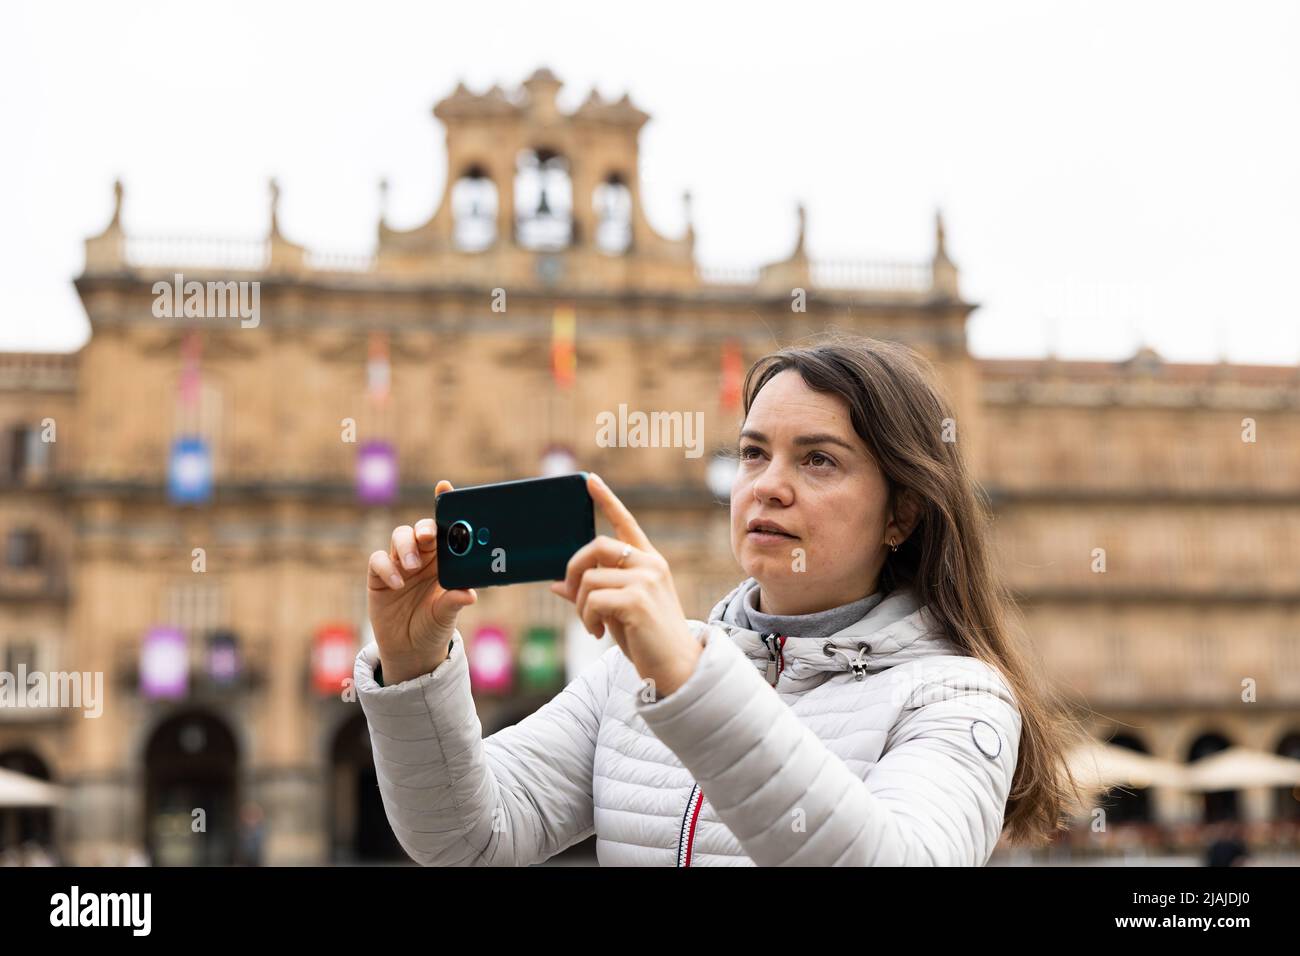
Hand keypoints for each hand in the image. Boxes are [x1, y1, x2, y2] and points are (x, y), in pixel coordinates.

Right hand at [367, 479, 477, 683]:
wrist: (410, 649)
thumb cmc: (434, 625)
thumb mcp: (447, 615)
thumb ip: (454, 601)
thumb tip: (469, 594)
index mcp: (444, 559)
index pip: (445, 527)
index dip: (444, 504)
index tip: (445, 487)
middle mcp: (422, 556)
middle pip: (421, 528)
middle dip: (425, 528)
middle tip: (429, 538)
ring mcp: (399, 563)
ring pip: (399, 537)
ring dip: (406, 546)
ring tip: (412, 566)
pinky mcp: (379, 576)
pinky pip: (378, 560)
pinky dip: (387, 567)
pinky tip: (396, 582)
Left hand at [549, 473, 702, 696]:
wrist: (676, 668)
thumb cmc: (648, 641)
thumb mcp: (617, 612)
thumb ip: (593, 593)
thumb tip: (557, 584)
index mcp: (649, 563)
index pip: (625, 523)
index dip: (606, 500)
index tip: (589, 480)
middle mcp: (650, 565)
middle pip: (596, 546)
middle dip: (574, 568)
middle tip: (572, 594)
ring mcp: (645, 580)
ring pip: (589, 578)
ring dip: (579, 605)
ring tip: (591, 625)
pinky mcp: (637, 600)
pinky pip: (592, 600)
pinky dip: (586, 618)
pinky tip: (597, 632)